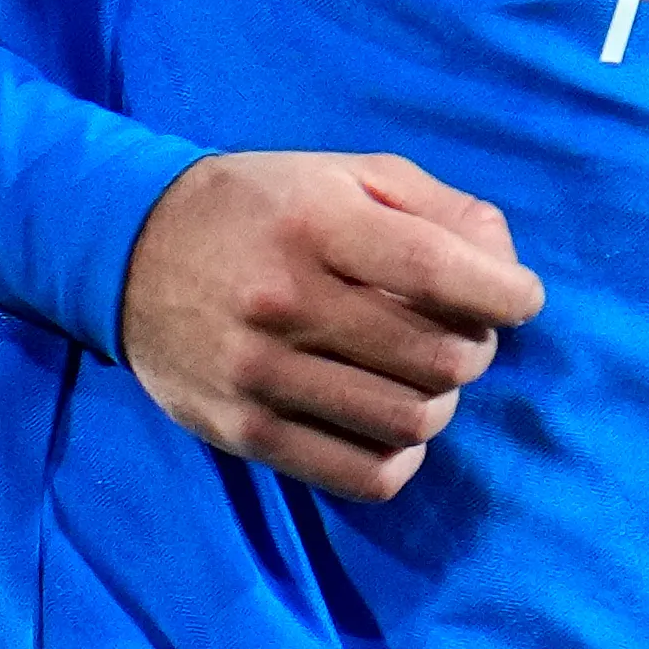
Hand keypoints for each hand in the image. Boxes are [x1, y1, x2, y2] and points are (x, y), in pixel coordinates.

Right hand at [116, 151, 546, 502]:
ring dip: (441, 401)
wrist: (128, 251)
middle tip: (464, 330)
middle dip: (477, 346)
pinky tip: (388, 420)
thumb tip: (505, 263)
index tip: (521, 298)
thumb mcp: (342, 173)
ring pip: (409, 421)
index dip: (505, 293)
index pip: (438, 272)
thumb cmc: (258, 206)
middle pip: (437, 357)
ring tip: (423, 374)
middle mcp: (287, 300)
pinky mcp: (244, 431)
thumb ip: (435, 207)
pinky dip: (399, 455)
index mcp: (316, 223)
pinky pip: (362, 475)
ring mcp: (262, 374)